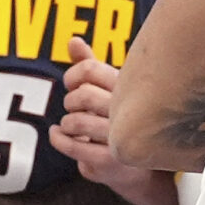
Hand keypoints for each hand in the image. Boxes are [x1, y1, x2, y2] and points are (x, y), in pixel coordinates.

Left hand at [51, 39, 182, 204]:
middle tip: (73, 105)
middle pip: (82, 95)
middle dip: (70, 100)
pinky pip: (72, 146)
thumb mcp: (113, 89)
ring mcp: (121, 136)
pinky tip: (58, 134)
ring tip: (72, 123)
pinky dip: (59, 138)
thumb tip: (72, 39)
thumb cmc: (125, 117)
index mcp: (133, 87)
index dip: (74, 74)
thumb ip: (91, 64)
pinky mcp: (111, 159)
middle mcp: (130, 110)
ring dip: (67, 122)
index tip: (74, 82)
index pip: (91, 70)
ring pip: (75, 121)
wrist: (145, 165)